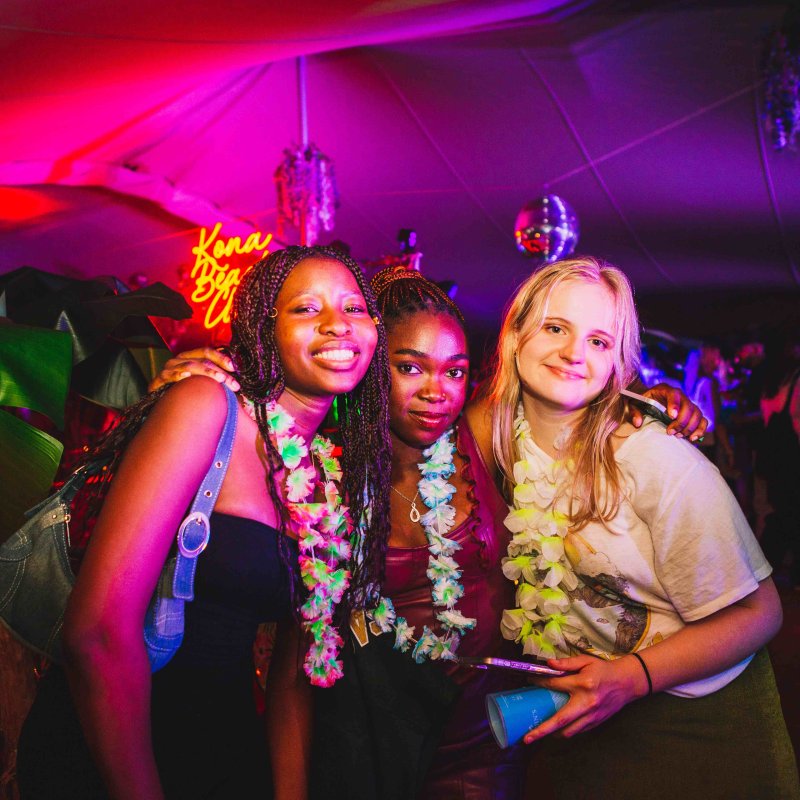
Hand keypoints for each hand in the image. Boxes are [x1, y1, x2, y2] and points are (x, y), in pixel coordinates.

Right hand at [148, 348, 239, 392]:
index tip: (233, 368)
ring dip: (207, 373)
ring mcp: (168, 369)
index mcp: (189, 357)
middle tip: (233, 384)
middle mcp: (179, 360)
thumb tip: (237, 386)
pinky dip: (177, 375)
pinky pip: (168, 375)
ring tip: (220, 380)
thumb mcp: (199, 384)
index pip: (206, 352)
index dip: (220, 358)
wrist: (161, 406)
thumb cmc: (183, 393)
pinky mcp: (158, 380)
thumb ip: (215, 382)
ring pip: (190, 366)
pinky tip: (186, 376)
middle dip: (220, 372)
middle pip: (202, 361)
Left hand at [521, 653, 647, 742]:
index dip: (540, 683)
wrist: (627, 683)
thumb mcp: (586, 661)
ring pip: (569, 732)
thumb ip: (567, 663)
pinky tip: (557, 729)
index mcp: (582, 684)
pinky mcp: (596, 723)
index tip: (529, 680)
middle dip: (542, 730)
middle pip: (560, 720)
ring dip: (553, 734)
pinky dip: (566, 732)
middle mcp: (586, 703)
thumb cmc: (604, 670)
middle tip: (527, 738)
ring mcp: (592, 716)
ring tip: (540, 733)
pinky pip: (578, 732)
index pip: (555, 685)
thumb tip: (549, 664)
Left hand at [636, 383, 707, 440]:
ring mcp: (688, 404)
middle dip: (681, 422)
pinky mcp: (693, 414)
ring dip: (690, 427)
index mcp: (665, 390)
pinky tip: (692, 438)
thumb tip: (638, 423)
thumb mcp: (634, 405)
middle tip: (670, 432)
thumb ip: (634, 412)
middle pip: (688, 407)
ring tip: (678, 436)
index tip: (671, 416)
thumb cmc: (642, 403)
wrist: (650, 402)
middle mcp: (680, 395)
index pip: (674, 394)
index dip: (675, 405)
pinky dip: (700, 430)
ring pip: (697, 414)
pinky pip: (703, 421)